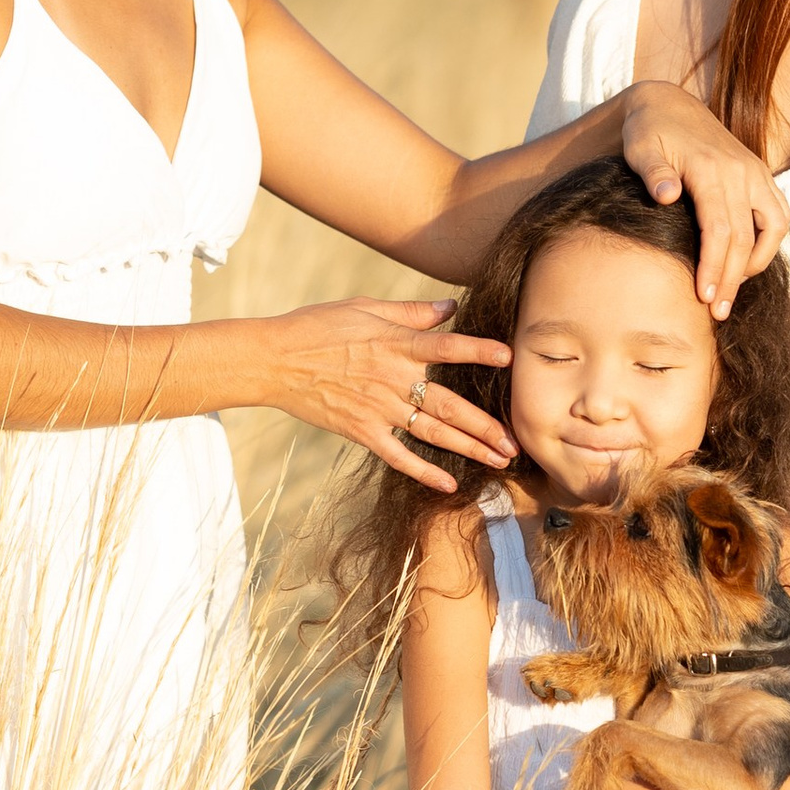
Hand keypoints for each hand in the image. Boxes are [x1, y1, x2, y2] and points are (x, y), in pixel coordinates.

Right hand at [248, 298, 514, 485]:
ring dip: (468, 447)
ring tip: (499, 461)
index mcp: (396, 344)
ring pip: (432, 433)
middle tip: (516, 442)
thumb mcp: (365, 308)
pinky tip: (449, 483)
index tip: (508, 357)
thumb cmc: (317, 327)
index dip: (478, 351)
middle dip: (485, 425)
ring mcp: (378, 408)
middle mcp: (393, 379)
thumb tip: (450, 306)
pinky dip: (423, 470)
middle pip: (449, 405)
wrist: (274, 360)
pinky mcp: (361, 430)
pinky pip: (398, 455)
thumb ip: (410, 312)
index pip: (446, 347)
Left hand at [619, 84, 789, 318]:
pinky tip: (747, 261)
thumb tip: (667, 195)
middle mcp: (741, 172)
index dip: (713, 267)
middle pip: (746, 238)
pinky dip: (770, 241)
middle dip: (732, 279)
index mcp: (711, 170)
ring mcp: (755, 173)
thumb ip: (653, 172)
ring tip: (733, 288)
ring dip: (757, 263)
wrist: (669, 104)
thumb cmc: (650, 131)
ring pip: (774, 227)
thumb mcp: (641, 147)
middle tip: (717, 311)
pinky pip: (779, 214)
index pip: (720, 230)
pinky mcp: (760, 174)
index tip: (703, 297)